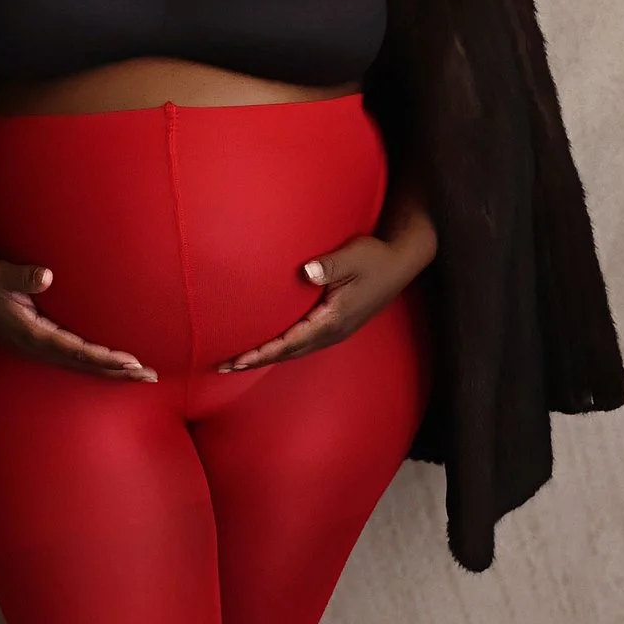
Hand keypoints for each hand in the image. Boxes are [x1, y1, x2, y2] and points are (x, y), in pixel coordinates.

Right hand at [0, 249, 155, 382]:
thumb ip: (21, 276)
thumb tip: (46, 276)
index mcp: (32, 334)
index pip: (76, 351)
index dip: (104, 358)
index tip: (130, 362)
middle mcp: (38, 346)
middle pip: (85, 365)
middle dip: (118, 372)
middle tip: (151, 376)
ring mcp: (40, 346)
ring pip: (82, 364)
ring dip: (112, 370)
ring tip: (143, 375)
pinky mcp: (42, 340)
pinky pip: (75, 356)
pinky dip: (98, 361)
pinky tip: (115, 364)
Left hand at [214, 214, 435, 373]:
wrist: (400, 264)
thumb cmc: (375, 257)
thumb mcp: (354, 256)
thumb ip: (330, 265)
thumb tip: (308, 272)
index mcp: (333, 319)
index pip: (289, 342)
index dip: (261, 353)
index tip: (236, 360)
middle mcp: (332, 331)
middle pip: (287, 353)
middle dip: (256, 361)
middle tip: (223, 367)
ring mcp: (335, 330)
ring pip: (295, 351)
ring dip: (268, 357)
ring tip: (240, 362)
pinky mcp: (336, 324)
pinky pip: (303, 343)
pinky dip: (282, 348)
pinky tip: (271, 346)